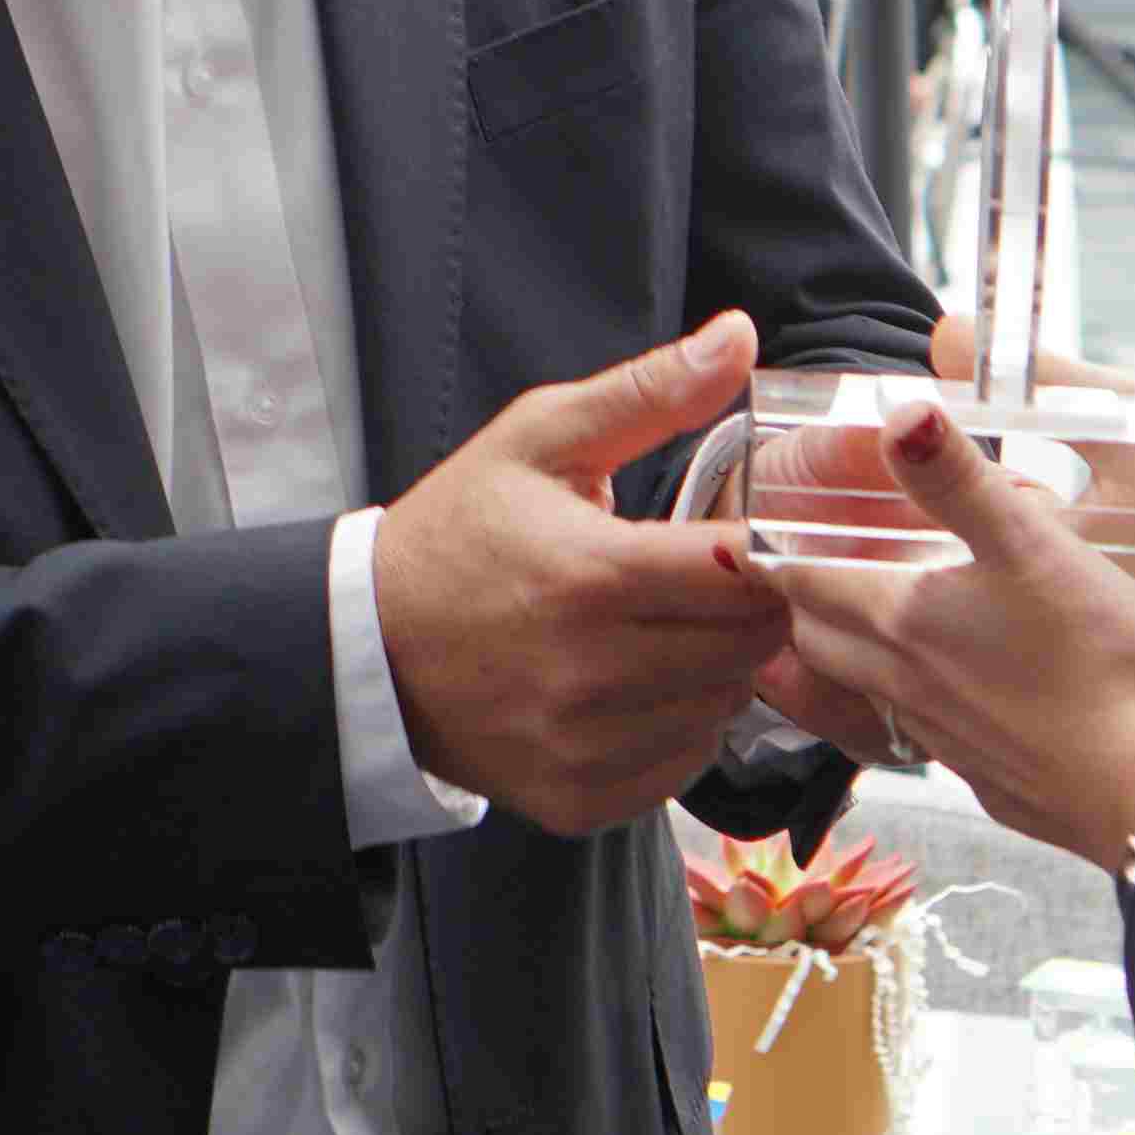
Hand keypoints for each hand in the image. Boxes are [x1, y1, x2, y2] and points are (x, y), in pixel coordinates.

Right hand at [374, 314, 796, 836]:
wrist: (370, 645)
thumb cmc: (459, 533)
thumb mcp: (539, 439)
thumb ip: (648, 392)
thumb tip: (738, 336)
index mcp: (591, 576)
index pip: (744, 575)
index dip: (765, 552)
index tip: (749, 538)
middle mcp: (591, 673)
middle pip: (746, 647)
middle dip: (746, 609)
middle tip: (709, 582)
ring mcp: (583, 745)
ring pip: (721, 711)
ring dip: (715, 671)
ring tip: (666, 632)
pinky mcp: (577, 798)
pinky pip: (679, 768)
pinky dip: (677, 729)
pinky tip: (639, 688)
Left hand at [762, 396, 1134, 871]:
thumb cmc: (1102, 664)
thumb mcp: (1034, 546)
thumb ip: (960, 481)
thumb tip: (897, 416)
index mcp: (903, 624)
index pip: (803, 583)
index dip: (771, 555)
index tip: (751, 535)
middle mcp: (907, 687)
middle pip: (820, 640)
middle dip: (801, 601)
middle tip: (801, 566)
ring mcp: (946, 740)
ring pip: (864, 688)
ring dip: (849, 650)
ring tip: (865, 616)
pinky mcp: (989, 776)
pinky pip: (919, 732)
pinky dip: (908, 699)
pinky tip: (951, 686)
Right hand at [851, 314, 1134, 692]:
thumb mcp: (1130, 414)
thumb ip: (1042, 380)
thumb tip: (941, 334)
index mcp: (1057, 561)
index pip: (971, 551)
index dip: (922, 525)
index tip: (882, 489)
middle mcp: (1096, 618)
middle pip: (1023, 610)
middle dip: (1009, 558)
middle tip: (1012, 499)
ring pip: (1119, 638)